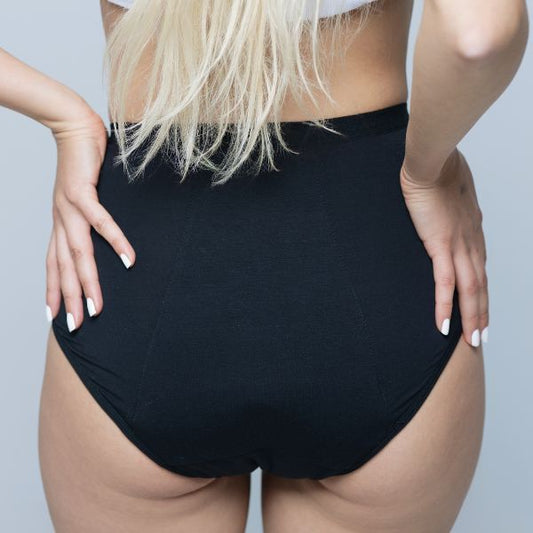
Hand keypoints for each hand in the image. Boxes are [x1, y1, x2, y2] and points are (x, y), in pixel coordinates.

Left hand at [46, 112, 135, 330]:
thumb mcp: (81, 195)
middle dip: (69, 299)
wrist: (72, 125)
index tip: (54, 316)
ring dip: (88, 282)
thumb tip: (101, 233)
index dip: (52, 291)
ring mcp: (69, 208)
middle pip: (63, 267)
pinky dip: (115, 241)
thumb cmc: (81, 161)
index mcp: (59, 223)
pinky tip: (128, 260)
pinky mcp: (83, 192)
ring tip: (97, 307)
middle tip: (76, 326)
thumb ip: (87, 216)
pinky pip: (101, 222)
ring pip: (77, 253)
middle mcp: (60, 220)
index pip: (53, 264)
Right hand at [399, 147, 487, 347]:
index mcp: (473, 232)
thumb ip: (452, 210)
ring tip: (471, 341)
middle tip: (481, 338)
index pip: (481, 270)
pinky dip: (445, 306)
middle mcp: (472, 243)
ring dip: (472, 318)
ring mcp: (459, 245)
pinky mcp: (440, 245)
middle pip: (481, 286)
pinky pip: (444, 282)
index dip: (483, 293)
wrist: (433, 162)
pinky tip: (444, 325)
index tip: (482, 311)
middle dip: (482, 315)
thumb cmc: (440, 172)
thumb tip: (445, 213)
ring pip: (470, 290)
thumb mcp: (451, 194)